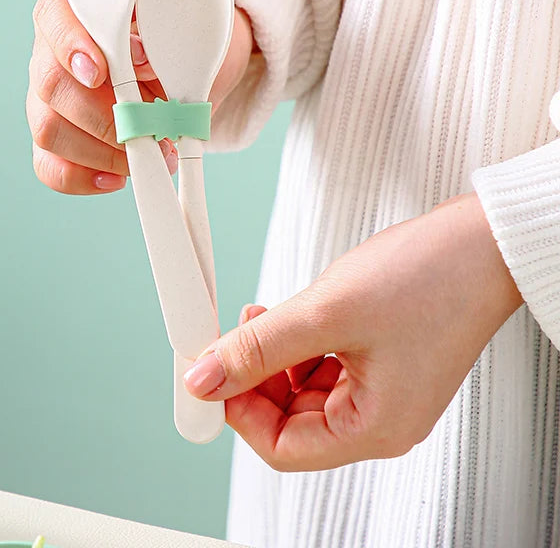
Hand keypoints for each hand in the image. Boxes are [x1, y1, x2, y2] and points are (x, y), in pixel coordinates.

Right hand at [26, 0, 253, 193]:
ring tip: (154, 149)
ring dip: (103, 150)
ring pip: (48, 129)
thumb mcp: (181, 9)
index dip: (71, 46)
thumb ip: (158, 25)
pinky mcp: (60, 134)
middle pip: (50, 83)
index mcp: (75, 0)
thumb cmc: (180, 24)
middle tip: (151, 124)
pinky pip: (51, 165)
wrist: (193, 54)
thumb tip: (140, 59)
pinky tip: (118, 176)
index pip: (53, 16)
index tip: (101, 72)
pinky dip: (84, 177)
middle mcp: (52, 47)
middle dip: (105, 113)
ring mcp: (50, 95)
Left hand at [183, 192, 522, 470]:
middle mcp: (381, 417)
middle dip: (255, 377)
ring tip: (265, 315)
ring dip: (275, 355)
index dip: (239, 410)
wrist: (482, 241)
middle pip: (291, 418)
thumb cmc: (430, 277)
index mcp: (375, 427)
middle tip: (234, 336)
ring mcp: (383, 388)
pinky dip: (300, 342)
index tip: (213, 372)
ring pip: (303, 388)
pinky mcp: (382, 359)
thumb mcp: (327, 313)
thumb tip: (205, 378)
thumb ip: (259, 348)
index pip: (282, 446)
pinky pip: (324, 365)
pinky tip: (292, 314)